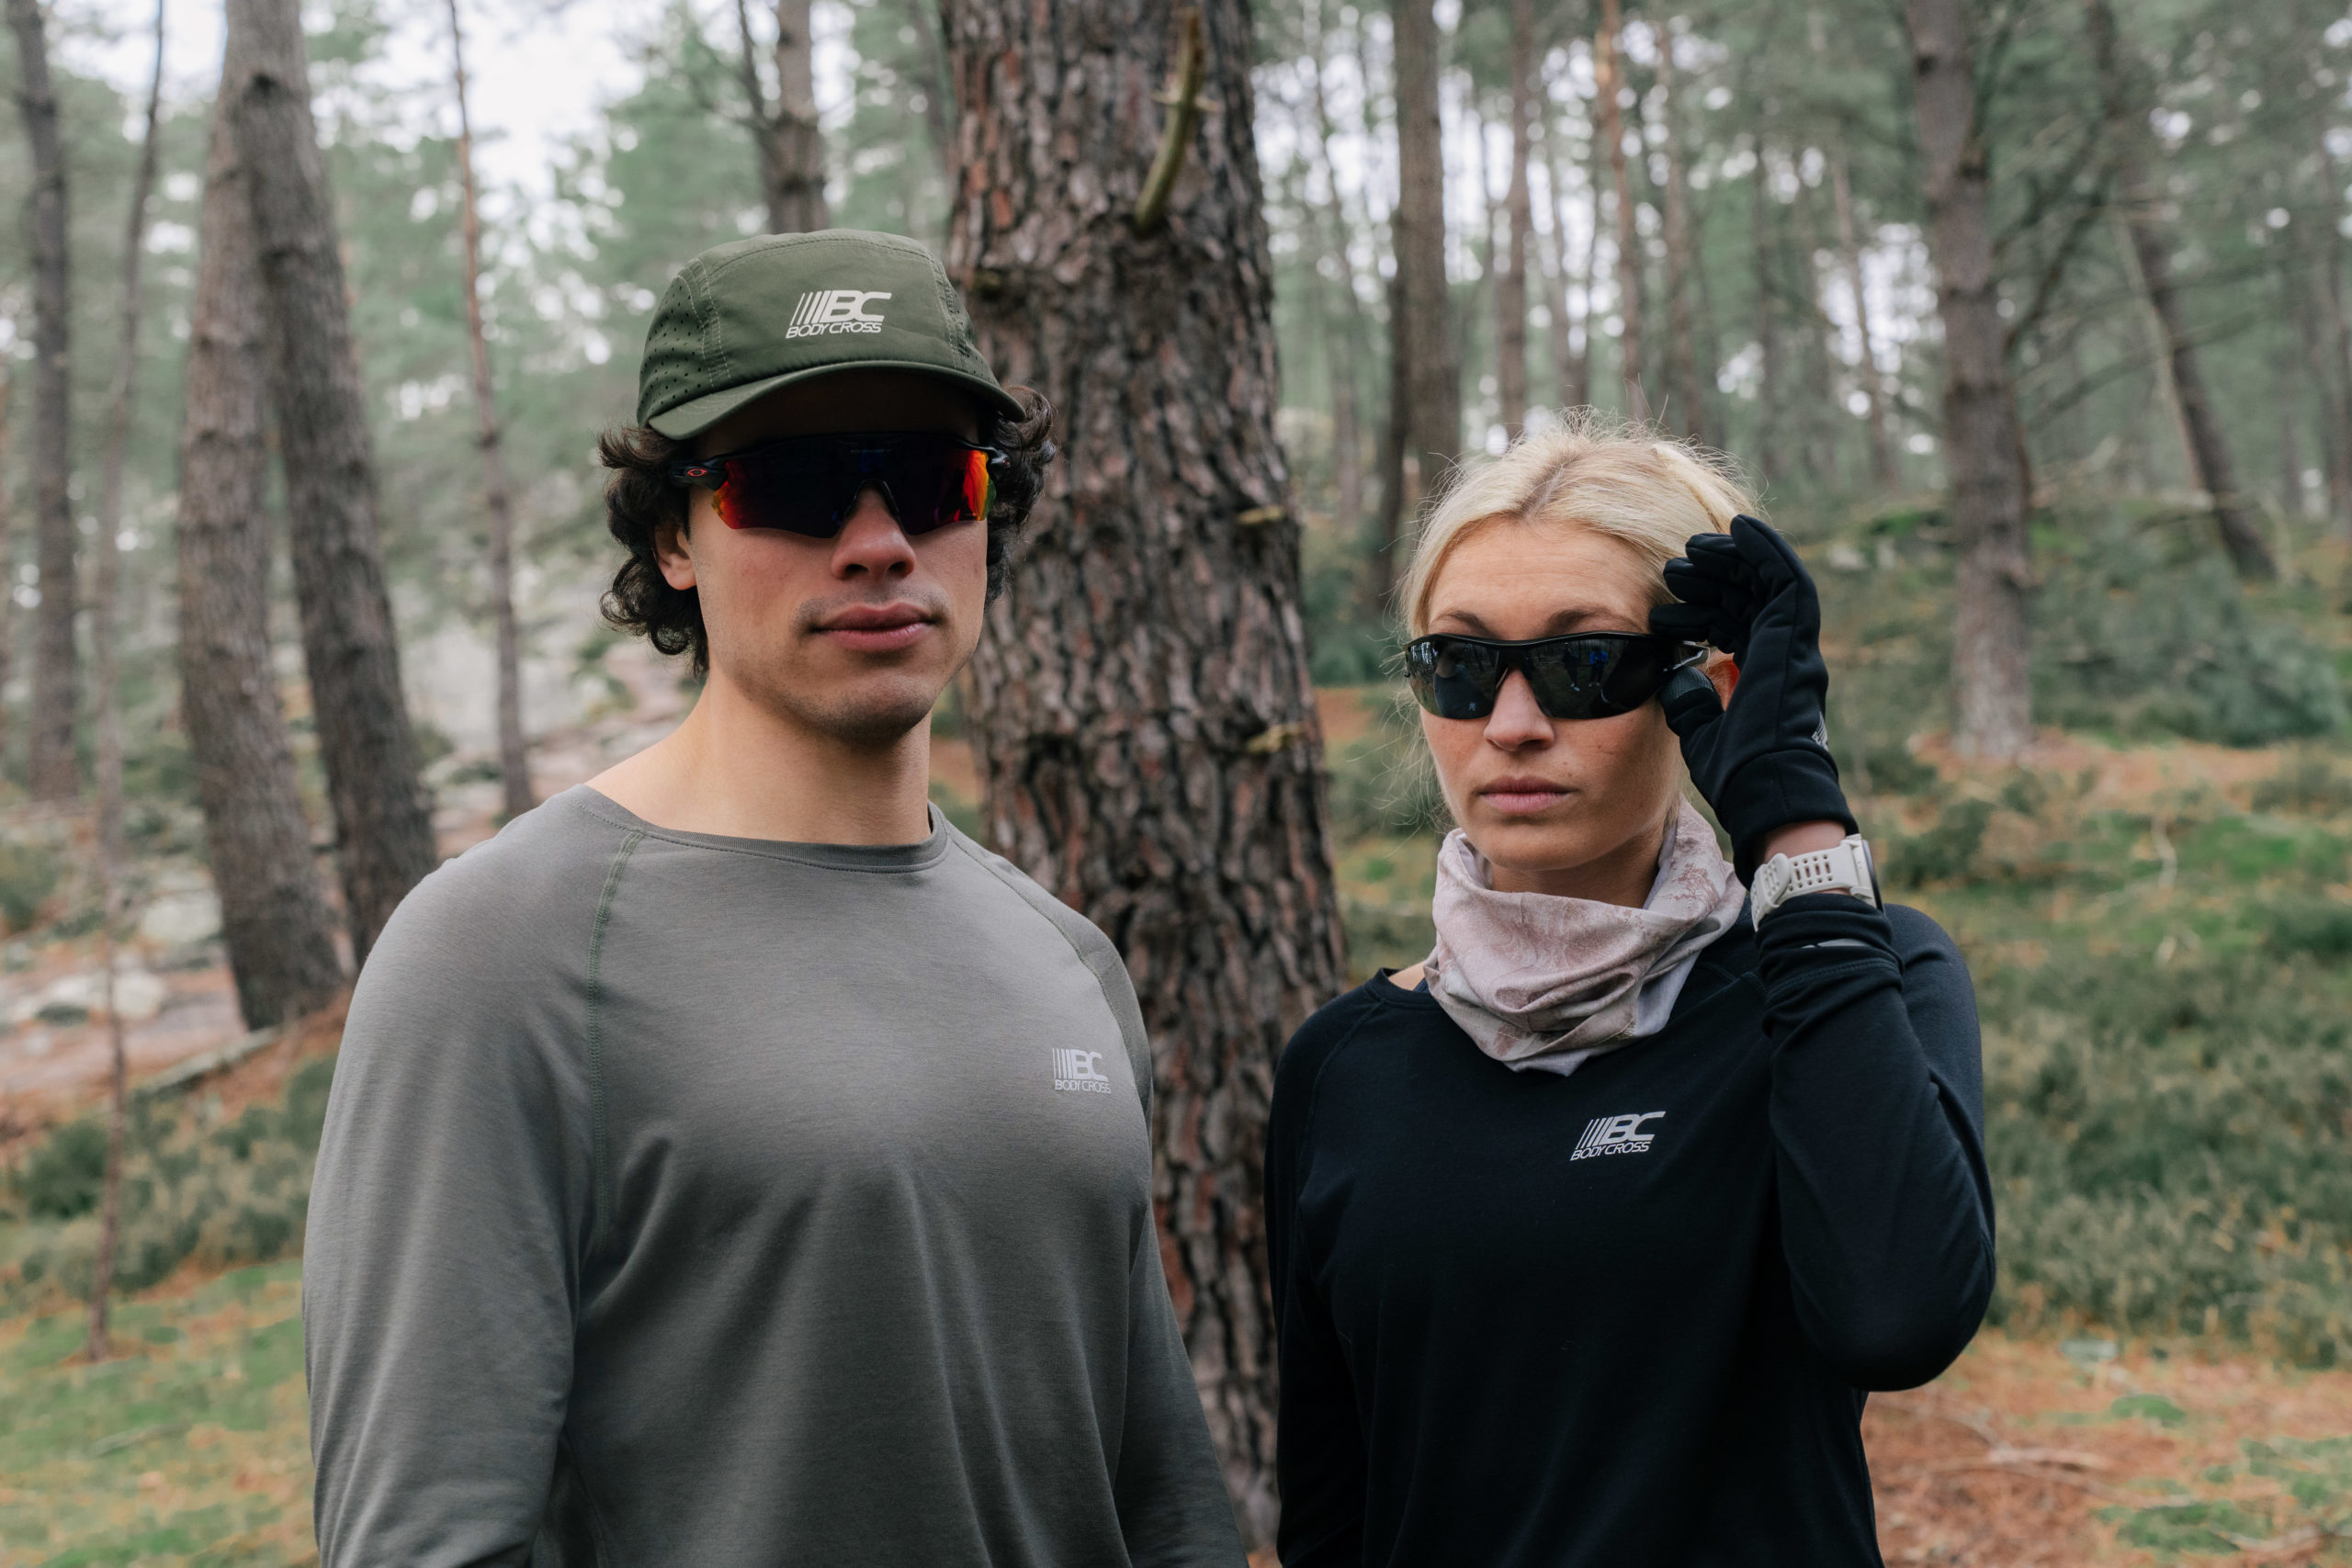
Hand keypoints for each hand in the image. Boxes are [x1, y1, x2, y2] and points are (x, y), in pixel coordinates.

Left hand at [1648, 516, 1857, 882]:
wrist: (1764, 788)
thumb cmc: (1737, 772)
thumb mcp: (1699, 730)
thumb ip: (1690, 701)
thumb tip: (1676, 676)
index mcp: (1762, 676)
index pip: (1737, 627)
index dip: (1703, 611)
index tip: (1664, 612)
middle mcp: (1781, 656)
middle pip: (1748, 601)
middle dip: (1711, 581)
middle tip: (1673, 571)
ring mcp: (1791, 646)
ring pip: (1765, 584)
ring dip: (1730, 561)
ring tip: (1691, 552)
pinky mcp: (1795, 637)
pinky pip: (1787, 580)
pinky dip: (1766, 550)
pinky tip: (1739, 530)